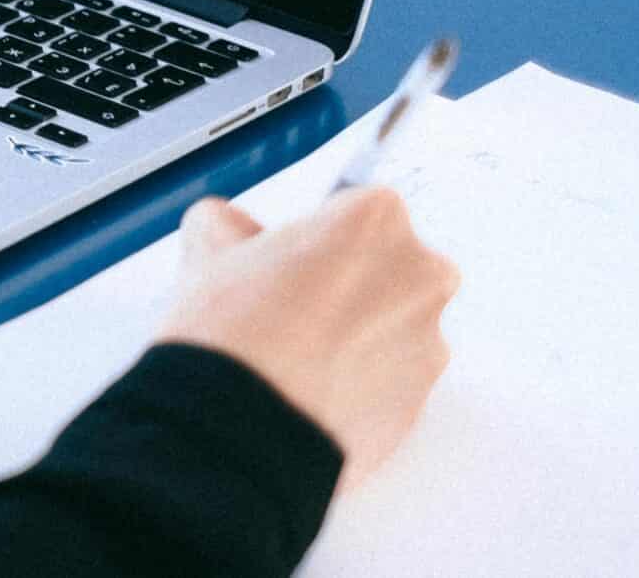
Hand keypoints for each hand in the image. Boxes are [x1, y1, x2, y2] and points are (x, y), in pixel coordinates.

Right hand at [154, 189, 459, 487]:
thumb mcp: (209, 244)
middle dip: (349, 283)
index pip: (355, 211)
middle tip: (290, 308)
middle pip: (387, 267)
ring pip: (391, 327)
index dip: (315, 238)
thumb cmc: (232, 329)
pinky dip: (358, 385)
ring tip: (294, 360)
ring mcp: (429, 344)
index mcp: (377, 219)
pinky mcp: (421, 405)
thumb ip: (229, 223)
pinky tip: (308, 392)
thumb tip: (232, 231)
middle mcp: (421, 275)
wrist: (240, 427)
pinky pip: (390, 383)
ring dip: (354, 336)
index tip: (288, 261)